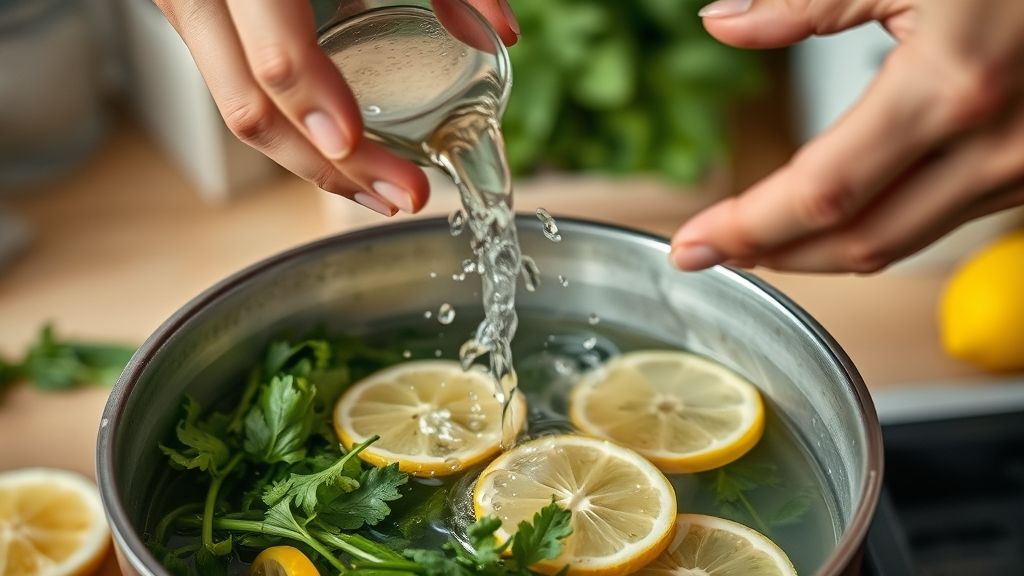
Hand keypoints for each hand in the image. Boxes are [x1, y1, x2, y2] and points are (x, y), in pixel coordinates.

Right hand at [154, 0, 518, 215]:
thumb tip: (503, 32)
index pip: (276, 55)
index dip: (320, 106)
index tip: (364, 150)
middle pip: (251, 109)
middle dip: (329, 168)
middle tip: (401, 196)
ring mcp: (191, 11)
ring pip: (240, 113)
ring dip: (311, 164)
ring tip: (380, 192)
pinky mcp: (199, 25)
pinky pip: (239, 93)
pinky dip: (292, 132)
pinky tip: (342, 156)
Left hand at [671, 0, 1023, 272]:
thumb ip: (807, 0)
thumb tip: (720, 23)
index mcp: (951, 90)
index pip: (821, 192)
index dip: (747, 227)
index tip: (692, 244)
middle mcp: (994, 149)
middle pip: (857, 242)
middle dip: (773, 255)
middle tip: (710, 251)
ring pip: (901, 243)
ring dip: (821, 251)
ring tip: (758, 237)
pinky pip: (941, 222)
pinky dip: (877, 229)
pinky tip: (838, 212)